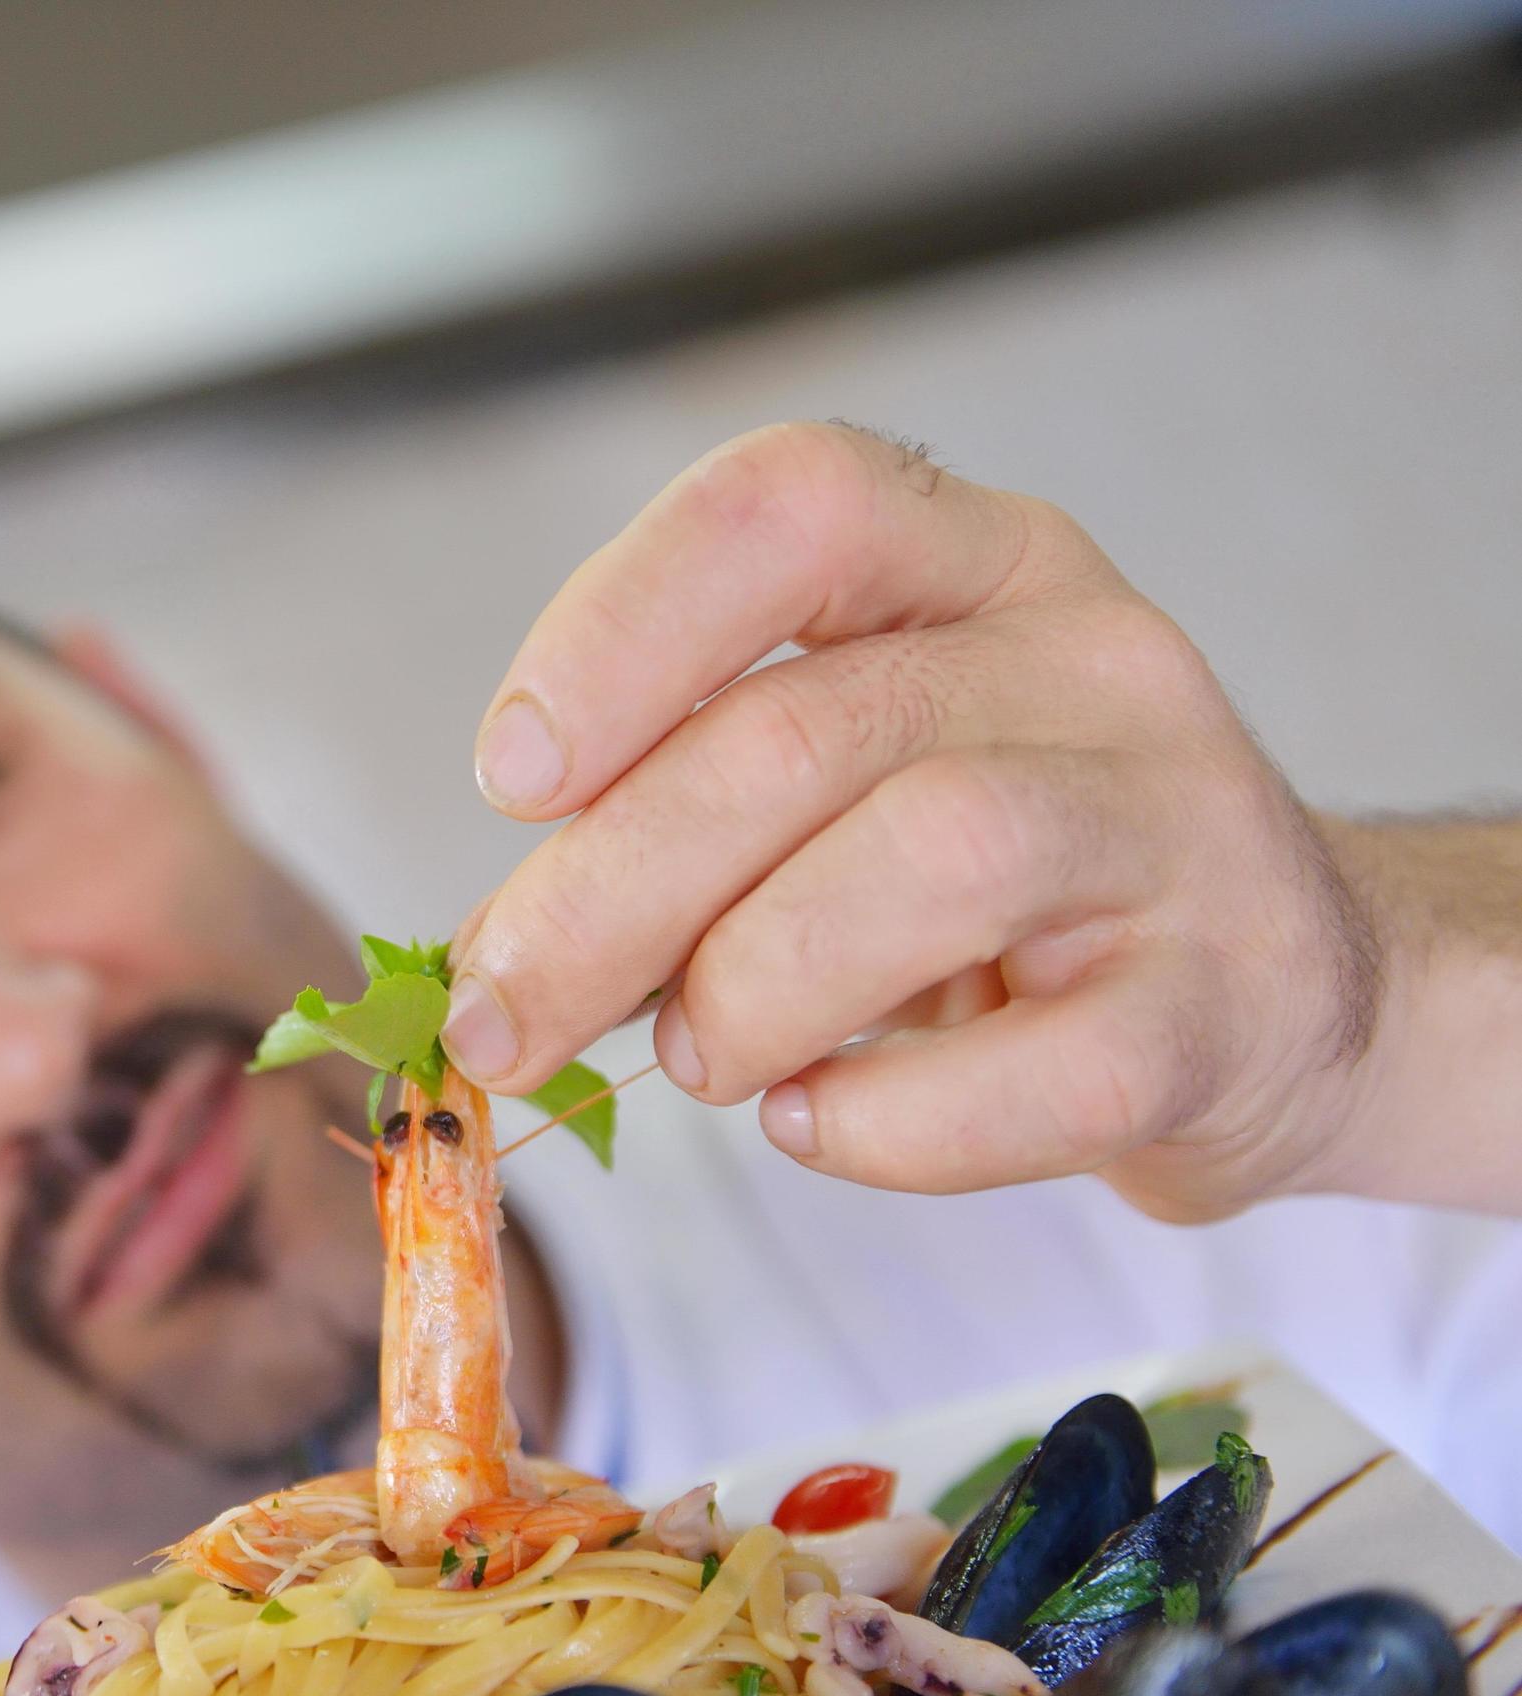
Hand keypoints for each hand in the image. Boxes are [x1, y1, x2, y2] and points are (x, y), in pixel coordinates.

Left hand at [442, 421, 1384, 1222]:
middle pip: (799, 732)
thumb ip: (677, 823)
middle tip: (503, 1018)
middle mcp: (1086, 655)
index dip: (619, 625)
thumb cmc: (996, 892)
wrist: (1278, 999)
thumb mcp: (837, 796)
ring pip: (929, 859)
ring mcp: (1178, 821)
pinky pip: (1044, 1069)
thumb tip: (485, 960)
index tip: (511, 776)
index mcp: (968, 562)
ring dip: (750, 988)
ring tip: (703, 1059)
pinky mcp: (1228, 1004)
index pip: (786, 505)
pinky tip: (818, 1121)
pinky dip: (885, 1122)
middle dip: (603, 896)